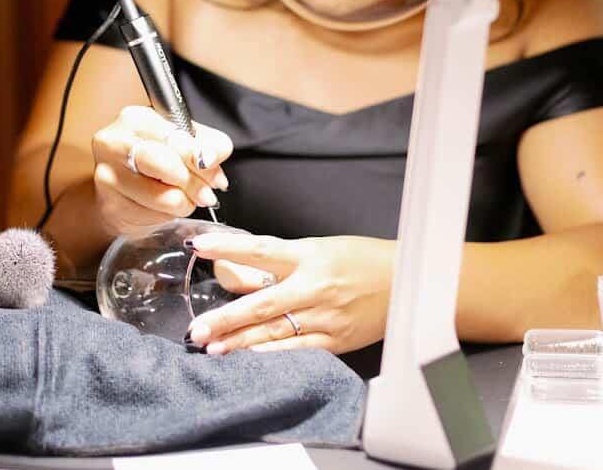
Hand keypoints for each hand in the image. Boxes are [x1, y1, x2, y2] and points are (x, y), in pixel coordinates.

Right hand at [90, 105, 231, 236]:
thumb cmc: (152, 164)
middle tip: (206, 193)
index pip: (177, 137)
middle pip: (167, 164)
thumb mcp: (182, 143)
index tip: (213, 169)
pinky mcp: (110, 204)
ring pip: (164, 195)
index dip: (202, 157)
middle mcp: (115, 142)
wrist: (119, 194)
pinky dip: (167, 215)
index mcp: (135, 118)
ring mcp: (108, 174)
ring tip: (185, 200)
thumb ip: (206, 143)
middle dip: (194, 183)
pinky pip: (153, 215)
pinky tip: (162, 208)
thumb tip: (213, 155)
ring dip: (184, 203)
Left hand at [185, 233, 395, 354]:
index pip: (260, 249)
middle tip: (196, 330)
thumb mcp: (319, 249)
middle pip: (261, 303)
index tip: (197, 246)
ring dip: (240, 342)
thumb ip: (278, 263)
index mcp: (310, 255)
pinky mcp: (335, 341)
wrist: (406, 280)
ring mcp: (325, 317)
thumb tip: (235, 271)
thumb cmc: (361, 259)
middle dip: (225, 318)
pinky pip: (296, 349)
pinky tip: (248, 357)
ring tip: (212, 348)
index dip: (227, 247)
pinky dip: (270, 354)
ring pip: (275, 332)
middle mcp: (315, 287)